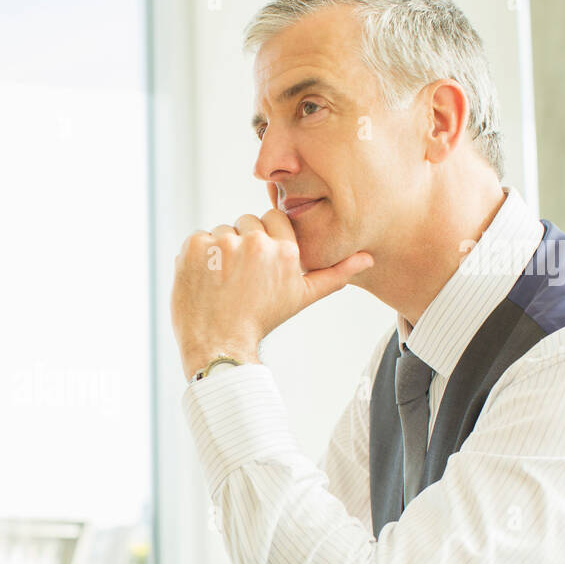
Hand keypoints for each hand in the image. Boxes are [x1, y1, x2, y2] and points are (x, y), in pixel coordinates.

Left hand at [171, 197, 373, 379]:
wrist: (220, 344)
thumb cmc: (261, 320)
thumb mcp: (302, 297)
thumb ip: (334, 274)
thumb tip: (368, 258)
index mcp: (286, 250)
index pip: (272, 219)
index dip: (264, 239)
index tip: (257, 264)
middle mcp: (257, 243)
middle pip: (246, 222)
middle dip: (242, 244)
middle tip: (239, 278)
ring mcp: (223, 243)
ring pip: (221, 231)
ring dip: (219, 251)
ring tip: (222, 282)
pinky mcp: (196, 247)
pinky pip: (198, 238)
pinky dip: (198, 257)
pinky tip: (204, 279)